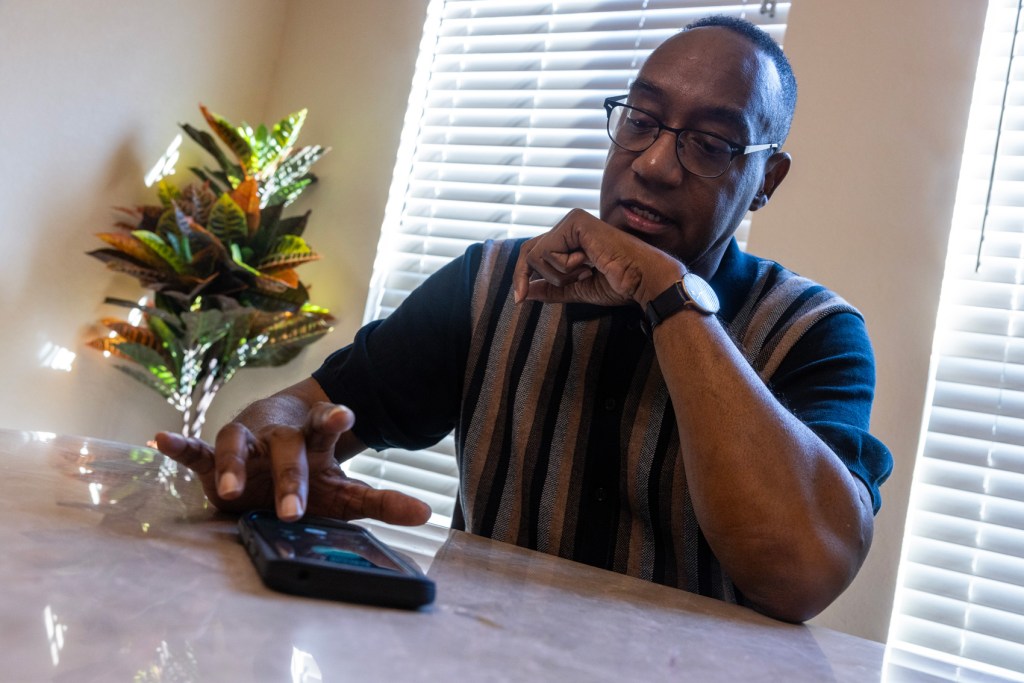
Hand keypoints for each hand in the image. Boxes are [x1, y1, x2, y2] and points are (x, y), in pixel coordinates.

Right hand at [154, 402, 431, 524]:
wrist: (275, 447)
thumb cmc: (311, 471)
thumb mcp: (344, 488)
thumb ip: (380, 501)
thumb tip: (425, 514)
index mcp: (313, 438)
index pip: (325, 424)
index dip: (332, 419)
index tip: (343, 415)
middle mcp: (279, 435)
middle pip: (284, 449)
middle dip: (289, 477)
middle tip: (293, 508)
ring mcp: (247, 442)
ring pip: (238, 445)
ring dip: (234, 464)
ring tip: (231, 488)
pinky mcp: (217, 454)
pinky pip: (197, 449)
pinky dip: (180, 445)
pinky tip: (161, 440)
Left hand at [512, 209, 683, 306]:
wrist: (642, 280)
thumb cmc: (619, 283)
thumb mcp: (577, 289)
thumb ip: (552, 289)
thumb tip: (527, 292)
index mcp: (571, 239)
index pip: (533, 253)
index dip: (521, 276)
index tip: (519, 300)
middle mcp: (569, 225)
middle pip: (528, 251)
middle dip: (530, 276)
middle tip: (555, 288)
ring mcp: (572, 221)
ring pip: (536, 255)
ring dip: (559, 274)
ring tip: (587, 270)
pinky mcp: (575, 222)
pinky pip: (547, 251)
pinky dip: (564, 266)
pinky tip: (588, 262)